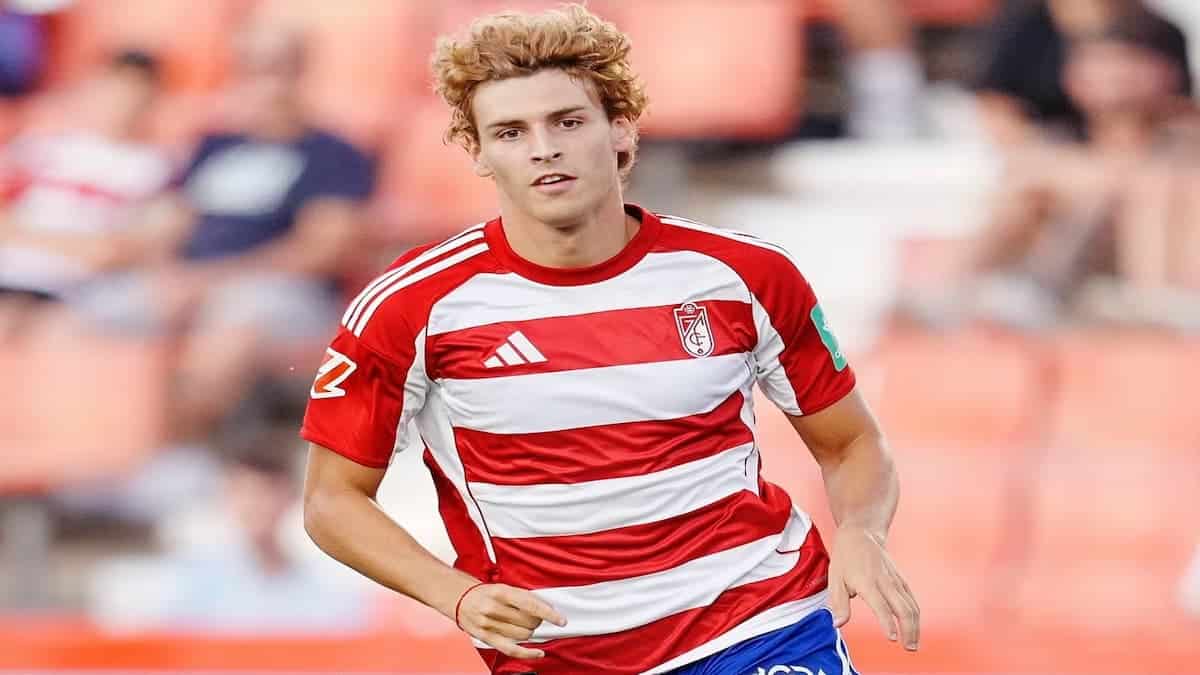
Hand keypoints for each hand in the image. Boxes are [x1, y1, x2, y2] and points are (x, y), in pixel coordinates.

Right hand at [456, 582, 566, 658]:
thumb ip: (523, 597)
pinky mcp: (487, 638)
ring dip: (531, 632)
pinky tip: (538, 652)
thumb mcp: (504, 587)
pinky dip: (527, 653)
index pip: (531, 605)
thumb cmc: (484, 593)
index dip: (549, 614)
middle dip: (538, 621)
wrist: (459, 597)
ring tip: (526, 626)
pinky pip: (511, 649)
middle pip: (529, 622)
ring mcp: (489, 624)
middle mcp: (495, 608)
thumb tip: (546, 608)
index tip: (561, 620)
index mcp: (502, 592)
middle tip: (536, 618)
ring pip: (523, 636)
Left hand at [827, 525, 919, 650]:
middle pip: (903, 608)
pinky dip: (915, 616)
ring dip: (915, 626)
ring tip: (913, 644)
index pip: (881, 606)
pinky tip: (914, 629)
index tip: (892, 638)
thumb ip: (838, 603)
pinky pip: (912, 600)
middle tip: (908, 648)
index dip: (887, 622)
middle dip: (909, 629)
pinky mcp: (901, 580)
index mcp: (867, 582)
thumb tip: (837, 624)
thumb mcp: (835, 578)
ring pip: (912, 605)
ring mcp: (896, 580)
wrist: (860, 534)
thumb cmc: (845, 558)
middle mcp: (885, 581)